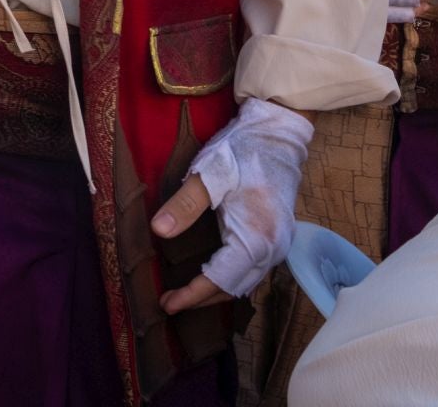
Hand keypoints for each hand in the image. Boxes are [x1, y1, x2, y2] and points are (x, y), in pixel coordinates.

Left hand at [151, 98, 313, 310]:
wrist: (278, 133)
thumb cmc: (243, 151)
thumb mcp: (209, 174)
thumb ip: (184, 206)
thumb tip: (158, 232)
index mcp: (256, 238)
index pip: (219, 280)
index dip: (192, 295)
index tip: (167, 304)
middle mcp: (273, 249)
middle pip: (234, 288)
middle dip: (202, 299)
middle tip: (170, 303)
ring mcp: (279, 244)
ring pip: (245, 282)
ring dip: (217, 291)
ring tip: (187, 294)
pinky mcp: (278, 236)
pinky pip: (253, 270)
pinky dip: (231, 278)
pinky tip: (213, 274)